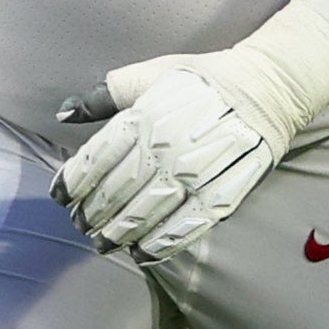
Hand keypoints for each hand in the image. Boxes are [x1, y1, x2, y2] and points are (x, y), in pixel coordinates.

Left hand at [54, 0, 328, 264]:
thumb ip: (104, 95)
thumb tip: (63, 113)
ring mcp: (194, 174)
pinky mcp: (222, 194)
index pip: (95, 160)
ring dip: (118, 234)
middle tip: (81, 224)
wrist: (267, 88)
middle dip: (91, 214)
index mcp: (144, 117)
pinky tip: (142, 254)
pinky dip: (159, 245)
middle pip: (115, 193)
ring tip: (104, 242)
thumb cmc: (204, 79)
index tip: (61, 197)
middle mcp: (164, 148)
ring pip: (144, 215)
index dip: (72, 183)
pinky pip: (184, 228)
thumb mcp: (150, 74)